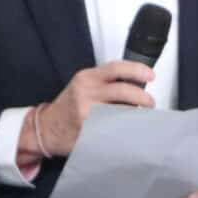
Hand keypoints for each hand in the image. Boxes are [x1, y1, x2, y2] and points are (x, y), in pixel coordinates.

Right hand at [26, 60, 158, 157]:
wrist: (46, 128)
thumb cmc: (69, 107)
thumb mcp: (84, 86)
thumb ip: (107, 83)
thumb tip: (138, 86)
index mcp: (87, 77)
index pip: (116, 68)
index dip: (137, 70)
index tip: (150, 76)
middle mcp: (86, 91)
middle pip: (123, 90)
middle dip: (143, 98)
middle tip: (150, 103)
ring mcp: (86, 111)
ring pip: (121, 110)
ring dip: (136, 114)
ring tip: (140, 117)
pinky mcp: (88, 128)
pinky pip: (113, 127)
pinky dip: (125, 128)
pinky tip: (128, 129)